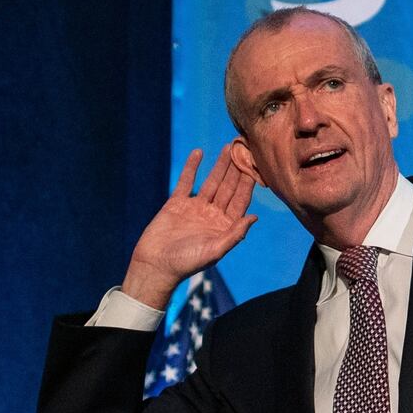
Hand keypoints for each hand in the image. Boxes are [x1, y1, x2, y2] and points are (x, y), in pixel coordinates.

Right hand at [122, 144, 256, 308]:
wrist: (155, 265)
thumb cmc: (187, 263)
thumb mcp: (215, 250)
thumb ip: (235, 234)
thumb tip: (255, 217)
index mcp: (224, 226)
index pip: (240, 200)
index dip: (248, 183)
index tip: (256, 164)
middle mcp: (213, 214)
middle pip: (228, 187)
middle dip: (236, 168)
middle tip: (244, 148)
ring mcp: (195, 208)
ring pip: (211, 181)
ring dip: (219, 165)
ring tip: (227, 147)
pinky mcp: (176, 203)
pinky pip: (186, 181)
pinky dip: (192, 167)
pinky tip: (198, 153)